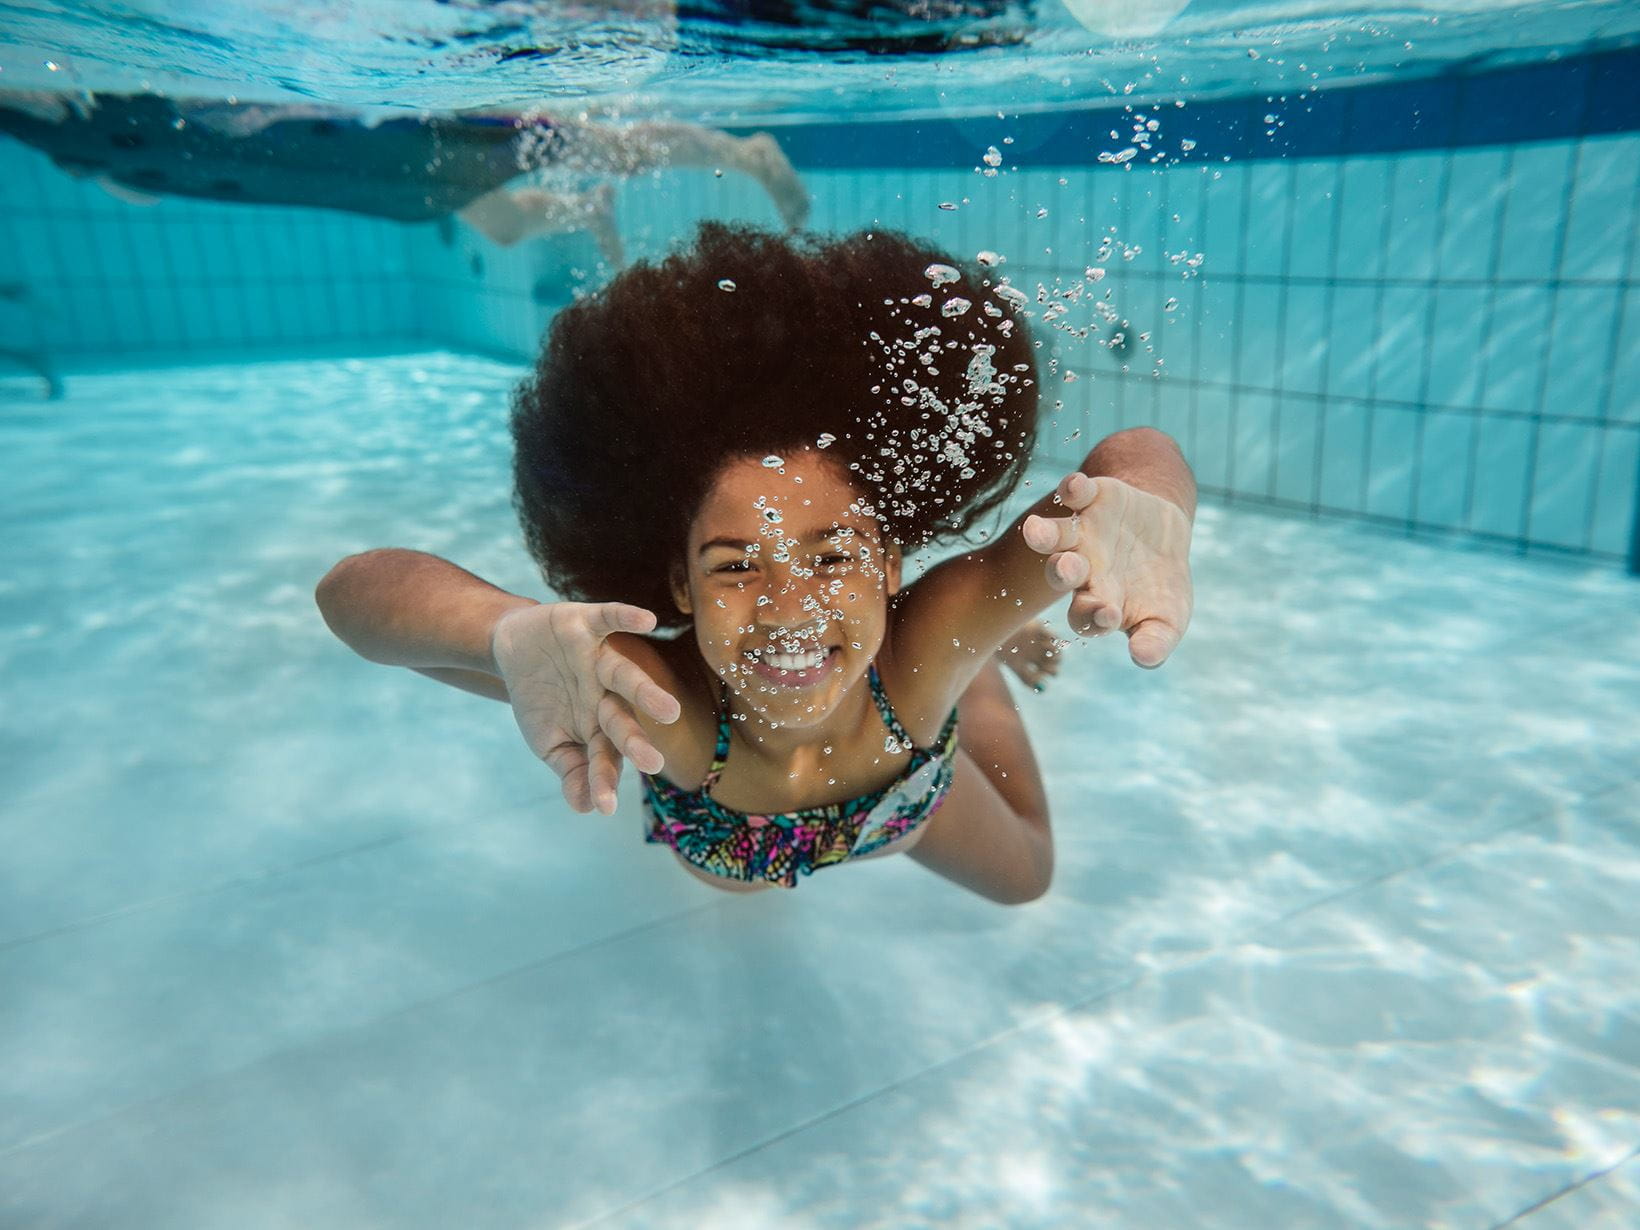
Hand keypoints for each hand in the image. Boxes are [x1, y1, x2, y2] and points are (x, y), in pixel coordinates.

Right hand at [490, 602, 680, 814]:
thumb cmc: (542, 700)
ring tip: (670, 711)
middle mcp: (605, 694)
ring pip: (624, 675)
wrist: (515, 646)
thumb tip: (586, 809)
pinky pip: (610, 619)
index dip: (603, 779)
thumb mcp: (548, 740)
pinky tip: (647, 621)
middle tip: (653, 764)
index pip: (604, 755)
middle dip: (634, 741)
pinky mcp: (588, 624)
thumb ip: (570, 770)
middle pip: (622, 718)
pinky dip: (627, 617)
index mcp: (598, 725)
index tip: (605, 807)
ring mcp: (598, 659)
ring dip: (645, 691)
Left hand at [1021, 473, 1193, 667]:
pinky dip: (1073, 488)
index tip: (1107, 615)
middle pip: (1061, 575)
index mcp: (1095, 603)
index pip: (1085, 616)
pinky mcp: (1092, 500)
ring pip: (1057, 536)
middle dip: (1061, 573)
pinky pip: (1076, 494)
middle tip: (1067, 570)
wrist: (1164, 536)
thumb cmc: (1160, 589)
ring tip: (1035, 529)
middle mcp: (1081, 569)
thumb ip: (1155, 641)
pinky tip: (1074, 485)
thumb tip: (1145, 659)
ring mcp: (1083, 534)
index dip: (1092, 616)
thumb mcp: (1167, 619)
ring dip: (1046, 534)